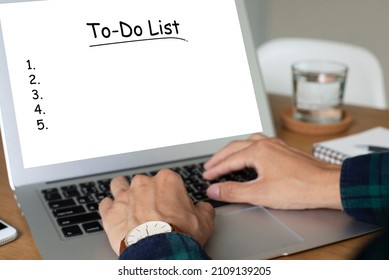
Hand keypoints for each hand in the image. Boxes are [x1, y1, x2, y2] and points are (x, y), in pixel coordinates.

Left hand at [99, 169, 214, 254]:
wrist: (159, 250)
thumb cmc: (180, 233)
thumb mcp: (204, 220)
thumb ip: (203, 208)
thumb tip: (203, 208)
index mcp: (167, 180)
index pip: (168, 181)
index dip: (171, 194)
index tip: (173, 204)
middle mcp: (144, 183)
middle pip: (143, 182)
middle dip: (146, 192)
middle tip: (152, 208)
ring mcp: (125, 196)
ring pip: (119, 185)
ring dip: (122, 191)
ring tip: (126, 201)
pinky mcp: (111, 212)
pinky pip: (105, 204)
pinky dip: (108, 208)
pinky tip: (114, 213)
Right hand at [203, 134, 341, 209]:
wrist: (328, 185)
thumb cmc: (300, 188)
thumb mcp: (260, 194)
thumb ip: (234, 192)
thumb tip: (214, 190)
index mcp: (258, 151)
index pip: (229, 160)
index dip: (215, 170)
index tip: (206, 176)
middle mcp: (266, 144)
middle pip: (235, 147)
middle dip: (220, 157)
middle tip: (209, 166)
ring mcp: (277, 145)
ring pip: (248, 142)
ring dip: (234, 149)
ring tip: (226, 157)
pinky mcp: (286, 150)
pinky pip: (261, 143)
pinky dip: (249, 148)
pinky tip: (252, 155)